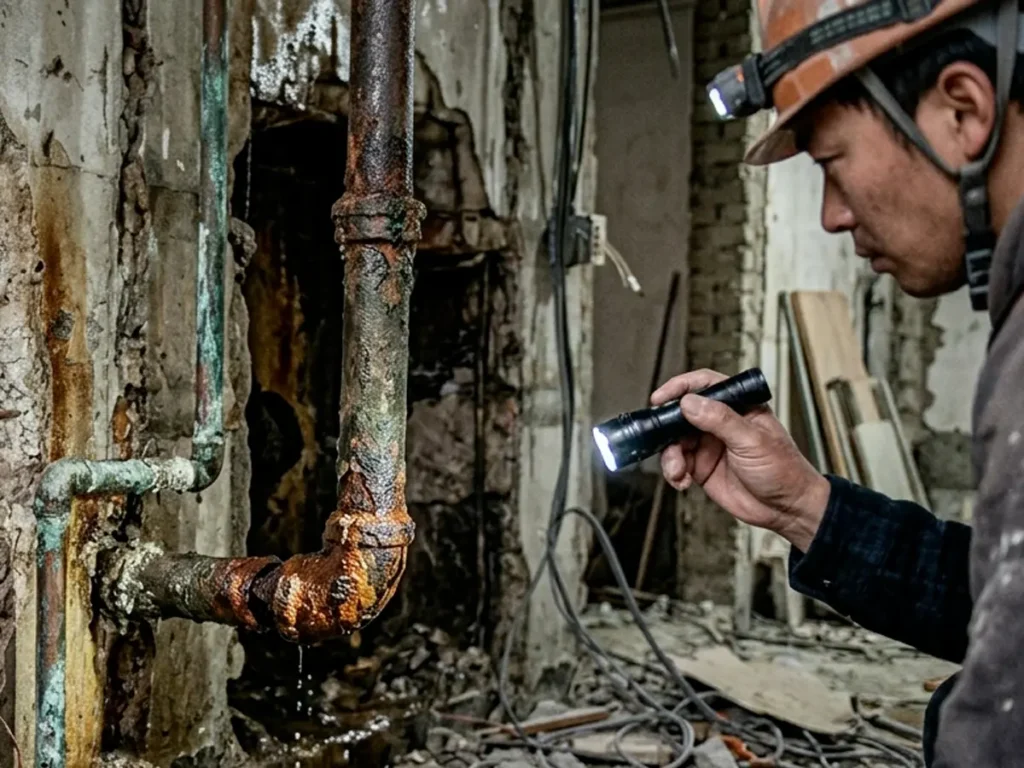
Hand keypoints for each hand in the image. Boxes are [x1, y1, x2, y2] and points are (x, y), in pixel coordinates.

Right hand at [651, 369, 830, 551]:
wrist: (787, 509)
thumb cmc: (785, 471)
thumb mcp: (753, 441)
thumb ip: (721, 420)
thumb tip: (691, 402)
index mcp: (738, 407)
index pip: (705, 385)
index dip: (681, 386)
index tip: (662, 397)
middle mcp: (721, 423)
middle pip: (682, 414)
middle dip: (668, 426)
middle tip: (660, 436)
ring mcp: (710, 445)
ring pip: (675, 441)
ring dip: (671, 455)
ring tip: (678, 469)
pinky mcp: (702, 468)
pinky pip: (678, 464)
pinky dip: (674, 472)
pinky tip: (683, 480)